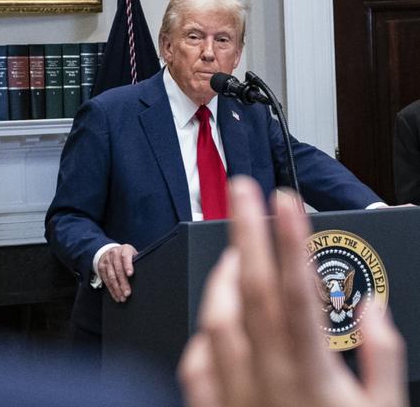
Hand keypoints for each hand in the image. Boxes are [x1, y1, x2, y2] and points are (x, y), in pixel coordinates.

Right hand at [97, 244, 136, 301]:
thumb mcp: (132, 254)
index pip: (126, 257)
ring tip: (122, 297)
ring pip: (111, 277)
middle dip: (123, 283)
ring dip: (117, 288)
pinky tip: (116, 296)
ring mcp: (107, 261)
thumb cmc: (126, 255)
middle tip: (127, 293)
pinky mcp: (102, 268)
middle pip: (118, 270)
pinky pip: (106, 281)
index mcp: (124, 250)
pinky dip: (111, 290)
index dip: (128, 265)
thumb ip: (137, 261)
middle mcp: (114, 254)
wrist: (110, 251)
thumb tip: (149, 271)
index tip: (130, 274)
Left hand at [178, 177, 406, 406]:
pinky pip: (195, 365)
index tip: (285, 202)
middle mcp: (268, 377)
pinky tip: (214, 321)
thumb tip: (374, 309)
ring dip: (221, 278)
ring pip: (215, 321)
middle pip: (249, 291)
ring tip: (234, 253)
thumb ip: (383, 355)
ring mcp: (235, 394)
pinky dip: (202, 333)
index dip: (289, 241)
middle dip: (244, 232)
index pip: (297, 291)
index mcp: (311, 373)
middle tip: (241, 190)